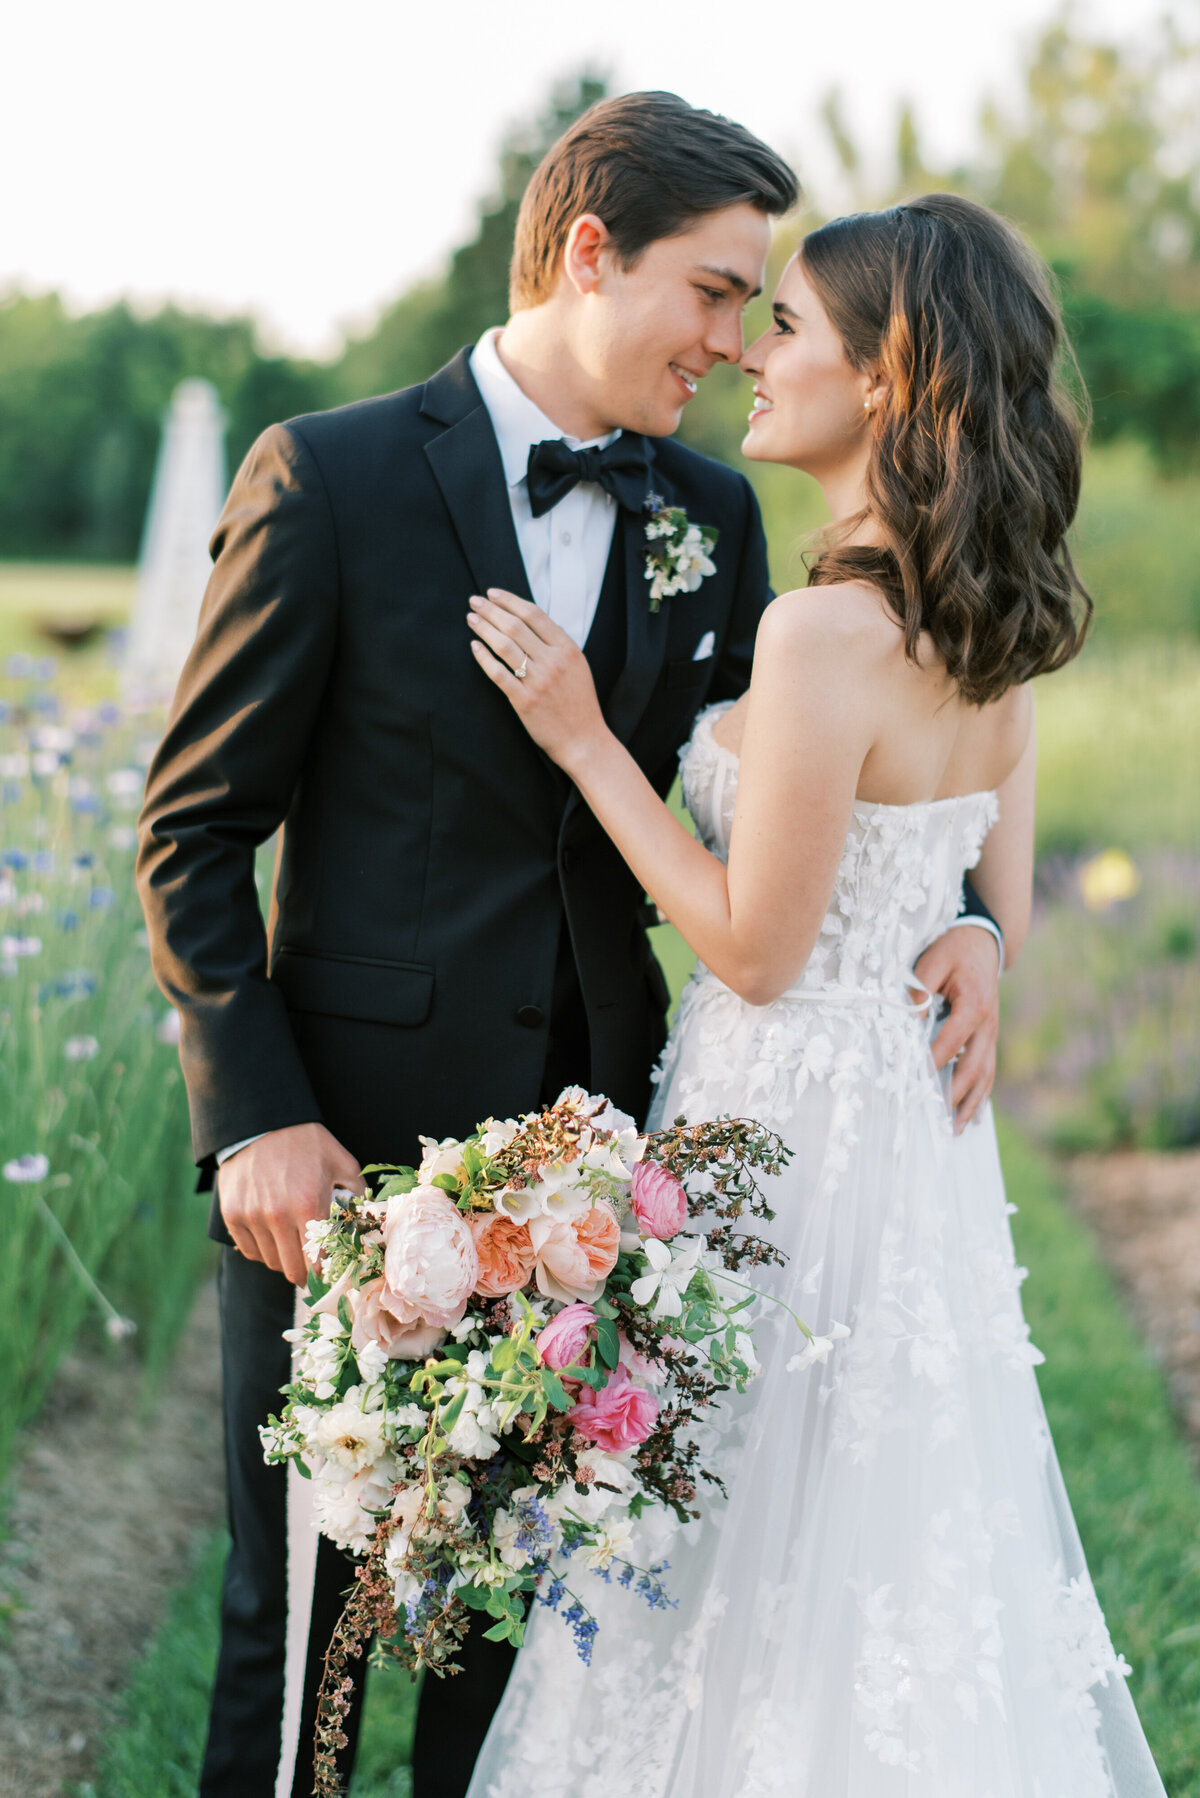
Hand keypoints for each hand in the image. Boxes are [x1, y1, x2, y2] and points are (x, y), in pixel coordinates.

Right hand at [218, 1122, 364, 1285]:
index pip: (318, 1261)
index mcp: (309, 1205)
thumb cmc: (305, 1142)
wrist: (262, 1122)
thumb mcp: (342, 1162)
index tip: (328, 1272)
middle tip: (311, 1268)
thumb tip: (366, 1220)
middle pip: (293, 1270)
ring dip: (283, 1260)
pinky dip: (261, 1251)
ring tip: (291, 1247)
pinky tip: (271, 1239)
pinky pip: (249, 1250)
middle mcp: (278, 1216)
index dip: (325, 1272)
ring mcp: (252, 1217)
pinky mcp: (232, 1214)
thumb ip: (357, 1194)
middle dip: (305, 1274)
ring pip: (271, 1262)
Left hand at [467, 589, 607, 774]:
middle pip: (515, 626)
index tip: (493, 593)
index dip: (510, 600)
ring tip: (471, 619)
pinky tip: (474, 647)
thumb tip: (536, 622)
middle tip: (474, 601)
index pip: (534, 615)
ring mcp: (538, 681)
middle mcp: (553, 662)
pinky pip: (498, 674)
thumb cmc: (580, 704)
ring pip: (505, 646)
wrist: (584, 741)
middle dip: (491, 610)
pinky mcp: (524, 701)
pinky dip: (484, 658)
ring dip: (484, 628)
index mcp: (567, 649)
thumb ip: (559, 645)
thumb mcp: (579, 667)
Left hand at [912, 926, 1000, 1132]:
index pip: (948, 1045)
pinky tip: (973, 1113)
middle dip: (955, 1096)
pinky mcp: (989, 1035)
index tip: (913, 1086)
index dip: (929, 1066)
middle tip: (938, 1121)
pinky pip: (988, 1068)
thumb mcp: (933, 959)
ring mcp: (992, 1032)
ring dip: (971, 1102)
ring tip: (957, 1128)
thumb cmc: (955, 949)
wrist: (984, 940)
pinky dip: (981, 1092)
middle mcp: (987, 1025)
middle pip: (972, 1068)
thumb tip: (909, 1018)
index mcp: (973, 1006)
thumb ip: (919, 987)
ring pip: (984, 1074)